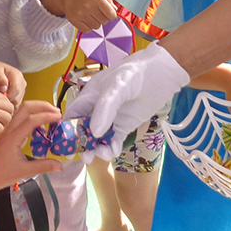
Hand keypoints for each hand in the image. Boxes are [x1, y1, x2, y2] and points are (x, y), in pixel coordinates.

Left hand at [0, 59, 25, 106]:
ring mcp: (22, 90)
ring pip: (17, 103)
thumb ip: (0, 79)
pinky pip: (15, 106)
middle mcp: (22, 83)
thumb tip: (5, 89)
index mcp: (17, 75)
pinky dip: (8, 106)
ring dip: (7, 103)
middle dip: (6, 100)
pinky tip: (1, 101)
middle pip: (17, 98)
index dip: (7, 95)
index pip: (16, 89)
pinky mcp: (19, 97)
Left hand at [0, 100, 64, 186]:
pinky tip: (42, 126)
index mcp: (13, 138)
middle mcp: (10, 130)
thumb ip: (44, 166)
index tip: (59, 117)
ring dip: (38, 109)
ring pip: (23, 110)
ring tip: (52, 115)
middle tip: (57, 111)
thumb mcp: (24, 171)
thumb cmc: (2, 174)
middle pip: (26, 107)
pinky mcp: (10, 132)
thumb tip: (60, 166)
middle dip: (43, 106)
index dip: (46, 116)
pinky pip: (22, 118)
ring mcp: (9, 129)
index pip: (31, 120)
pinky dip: (34, 116)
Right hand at [40, 0, 116, 31]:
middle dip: (103, 17)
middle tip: (96, 11)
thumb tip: (115, 10)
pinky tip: (85, 18)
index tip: (110, 13)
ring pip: (96, 26)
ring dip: (95, 22)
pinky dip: (88, 26)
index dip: (112, 15)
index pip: (111, 14)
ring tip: (90, 14)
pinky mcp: (74, 21)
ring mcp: (80, 14)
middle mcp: (88, 6)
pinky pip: (88, 30)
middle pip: (104, 21)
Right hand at [64, 40, 190, 156]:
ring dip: (99, 148)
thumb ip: (105, 108)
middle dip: (84, 144)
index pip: (73, 115)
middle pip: (84, 130)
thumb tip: (94, 133)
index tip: (68, 146)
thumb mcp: (117, 86)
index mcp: (90, 95)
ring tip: (107, 154)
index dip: (68, 130)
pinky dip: (113, 147)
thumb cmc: (136, 73)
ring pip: (99, 138)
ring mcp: (112, 117)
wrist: (163, 72)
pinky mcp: (125, 124)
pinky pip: (114, 139)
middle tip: (88, 157)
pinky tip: (115, 151)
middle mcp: (98, 108)